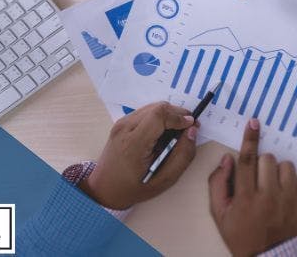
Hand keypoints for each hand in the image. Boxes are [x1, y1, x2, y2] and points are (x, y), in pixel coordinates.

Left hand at [79, 102, 198, 209]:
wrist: (104, 189)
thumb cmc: (135, 188)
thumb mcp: (164, 181)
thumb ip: (182, 156)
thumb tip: (192, 131)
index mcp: (133, 144)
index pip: (159, 115)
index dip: (179, 116)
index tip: (192, 125)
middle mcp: (125, 128)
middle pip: (158, 107)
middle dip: (177, 114)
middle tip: (188, 129)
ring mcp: (121, 123)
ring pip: (153, 107)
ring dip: (169, 115)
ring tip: (175, 133)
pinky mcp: (121, 122)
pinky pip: (146, 112)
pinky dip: (159, 118)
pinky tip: (161, 133)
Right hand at [208, 119, 296, 256]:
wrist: (268, 255)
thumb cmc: (241, 234)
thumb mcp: (220, 214)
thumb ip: (218, 184)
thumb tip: (227, 159)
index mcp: (245, 198)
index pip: (247, 160)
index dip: (249, 139)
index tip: (253, 123)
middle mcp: (268, 197)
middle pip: (267, 159)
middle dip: (261, 162)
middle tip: (258, 177)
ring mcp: (288, 199)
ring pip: (284, 165)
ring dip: (277, 170)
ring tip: (271, 185)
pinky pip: (296, 178)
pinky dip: (288, 181)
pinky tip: (281, 194)